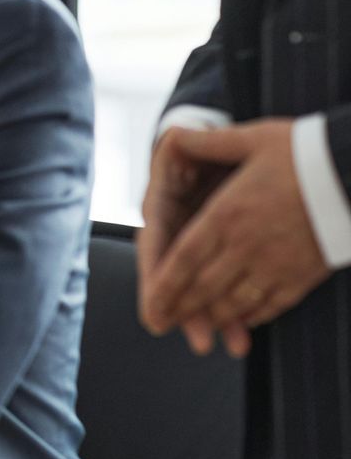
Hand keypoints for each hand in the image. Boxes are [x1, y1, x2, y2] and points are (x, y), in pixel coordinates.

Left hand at [145, 120, 330, 353]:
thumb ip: (208, 143)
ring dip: (213, 316)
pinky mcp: (304, 274)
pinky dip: (252, 315)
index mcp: (226, 214)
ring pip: (235, 302)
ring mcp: (276, 264)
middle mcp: (246, 245)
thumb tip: (174, 134)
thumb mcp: (251, 139)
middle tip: (163, 323)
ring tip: (198, 325)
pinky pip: (272, 304)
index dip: (163, 286)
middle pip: (203, 287)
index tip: (151, 305)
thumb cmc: (306, 152)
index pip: (183, 259)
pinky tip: (243, 319)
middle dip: (180, 308)